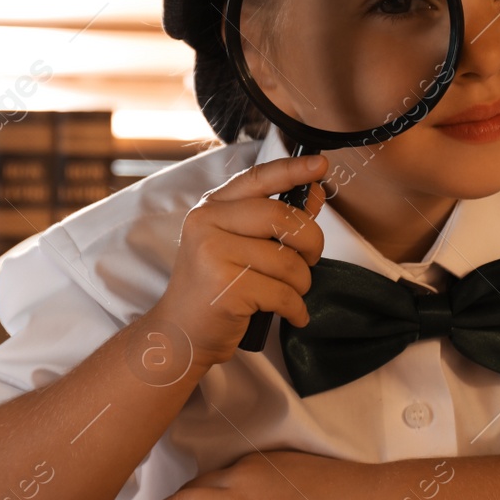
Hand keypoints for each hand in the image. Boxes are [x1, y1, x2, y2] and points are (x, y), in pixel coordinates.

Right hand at [150, 155, 327, 368]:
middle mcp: (208, 224)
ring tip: (291, 293)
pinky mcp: (225, 288)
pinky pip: (283, 293)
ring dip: (302, 282)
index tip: (320, 166)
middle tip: (310, 261)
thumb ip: (273, 220)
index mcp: (211, 208)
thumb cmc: (214, 288)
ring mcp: (213, 254)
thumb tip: (314, 194)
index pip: (257, 179)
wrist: (180, 333)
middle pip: (282, 218)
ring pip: (288, 261)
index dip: (292, 170)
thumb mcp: (236, 245)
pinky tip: (293, 314)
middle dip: (311, 243)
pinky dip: (296, 308)